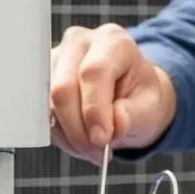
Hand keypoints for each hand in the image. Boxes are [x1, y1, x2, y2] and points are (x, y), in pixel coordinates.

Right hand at [49, 24, 177, 163]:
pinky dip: (60, 134)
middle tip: (96, 152)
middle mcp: (81, 43)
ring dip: (69, 135)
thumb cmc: (140, 96)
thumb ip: (135, 115)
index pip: (94, 72)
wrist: (130, 95)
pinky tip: (79, 140)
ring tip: (92, 149)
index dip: (94, 110)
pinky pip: (43, 113)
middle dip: (78, 129)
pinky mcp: (44, 78)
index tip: (102, 139)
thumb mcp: (151, 107)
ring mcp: (57, 58)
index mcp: (113, 41)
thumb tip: (117, 123)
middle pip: (64, 88)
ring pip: (49, 103)